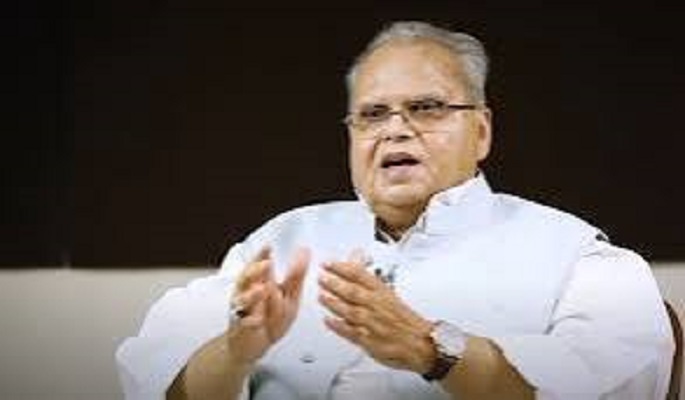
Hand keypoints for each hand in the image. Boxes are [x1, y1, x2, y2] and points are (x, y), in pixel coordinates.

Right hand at [226, 246, 309, 366]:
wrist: (253, 346)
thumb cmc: (270, 318)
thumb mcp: (289, 296)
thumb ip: (296, 275)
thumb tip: (305, 252)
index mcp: (258, 282)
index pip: (259, 265)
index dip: (262, 255)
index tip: (269, 246)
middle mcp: (247, 293)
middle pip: (246, 277)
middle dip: (255, 270)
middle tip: (266, 263)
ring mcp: (243, 310)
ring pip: (243, 300)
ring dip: (252, 295)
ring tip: (262, 289)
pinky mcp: (242, 327)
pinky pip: (244, 323)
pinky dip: (250, 321)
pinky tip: (257, 320)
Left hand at [317, 252, 434, 372]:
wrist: (420, 342)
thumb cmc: (403, 318)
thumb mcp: (388, 293)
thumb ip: (367, 278)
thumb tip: (354, 257)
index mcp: (382, 292)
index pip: (360, 275)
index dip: (342, 268)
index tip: (328, 264)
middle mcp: (377, 306)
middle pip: (354, 292)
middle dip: (335, 283)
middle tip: (321, 278)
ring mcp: (373, 324)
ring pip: (351, 311)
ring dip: (334, 303)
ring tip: (322, 296)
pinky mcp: (370, 341)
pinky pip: (352, 333)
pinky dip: (339, 326)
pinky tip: (328, 320)